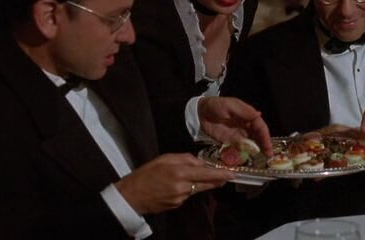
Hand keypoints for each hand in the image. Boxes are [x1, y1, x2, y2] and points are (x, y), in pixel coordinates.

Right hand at [115, 153, 233, 214]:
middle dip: (217, 180)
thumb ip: (184, 159)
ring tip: (192, 176)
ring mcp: (181, 198)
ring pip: (197, 189)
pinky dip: (188, 189)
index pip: (206, 173)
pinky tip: (178, 186)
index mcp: (180, 172)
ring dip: (199, 183)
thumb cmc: (146, 174)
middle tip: (227, 176)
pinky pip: (188, 194)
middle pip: (206, 184)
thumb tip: (199, 162)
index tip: (233, 174)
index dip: (221, 174)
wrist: (131, 196)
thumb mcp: (164, 159)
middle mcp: (183, 186)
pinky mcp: (177, 205)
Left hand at [198, 96, 272, 156]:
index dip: (265, 136)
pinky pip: (241, 148)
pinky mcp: (231, 141)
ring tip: (262, 159)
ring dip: (257, 150)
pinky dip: (246, 153)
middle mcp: (246, 126)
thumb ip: (244, 111)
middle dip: (264, 145)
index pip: (260, 126)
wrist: (200, 113)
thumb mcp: (230, 105)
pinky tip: (249, 158)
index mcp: (248, 115)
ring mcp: (239, 134)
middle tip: (268, 155)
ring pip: (252, 143)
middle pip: (259, 136)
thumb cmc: (215, 105)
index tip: (268, 145)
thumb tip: (259, 114)